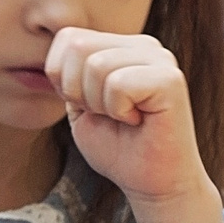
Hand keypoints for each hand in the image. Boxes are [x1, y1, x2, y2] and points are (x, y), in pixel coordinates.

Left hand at [47, 28, 223, 222]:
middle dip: (78, 91)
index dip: (63, 79)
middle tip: (107, 114)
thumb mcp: (79, 106)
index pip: (68, 38)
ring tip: (125, 118)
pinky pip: (118, 84)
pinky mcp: (170, 79)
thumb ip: (67, 73)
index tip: (89, 106)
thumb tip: (53, 48)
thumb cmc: (118, 148)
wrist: (152, 184)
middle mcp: (143, 45)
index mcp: (121, 47)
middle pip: (77, 47)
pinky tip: (138, 121)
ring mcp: (160, 59)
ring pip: (96, 65)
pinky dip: (118, 110)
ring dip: (100, 104)